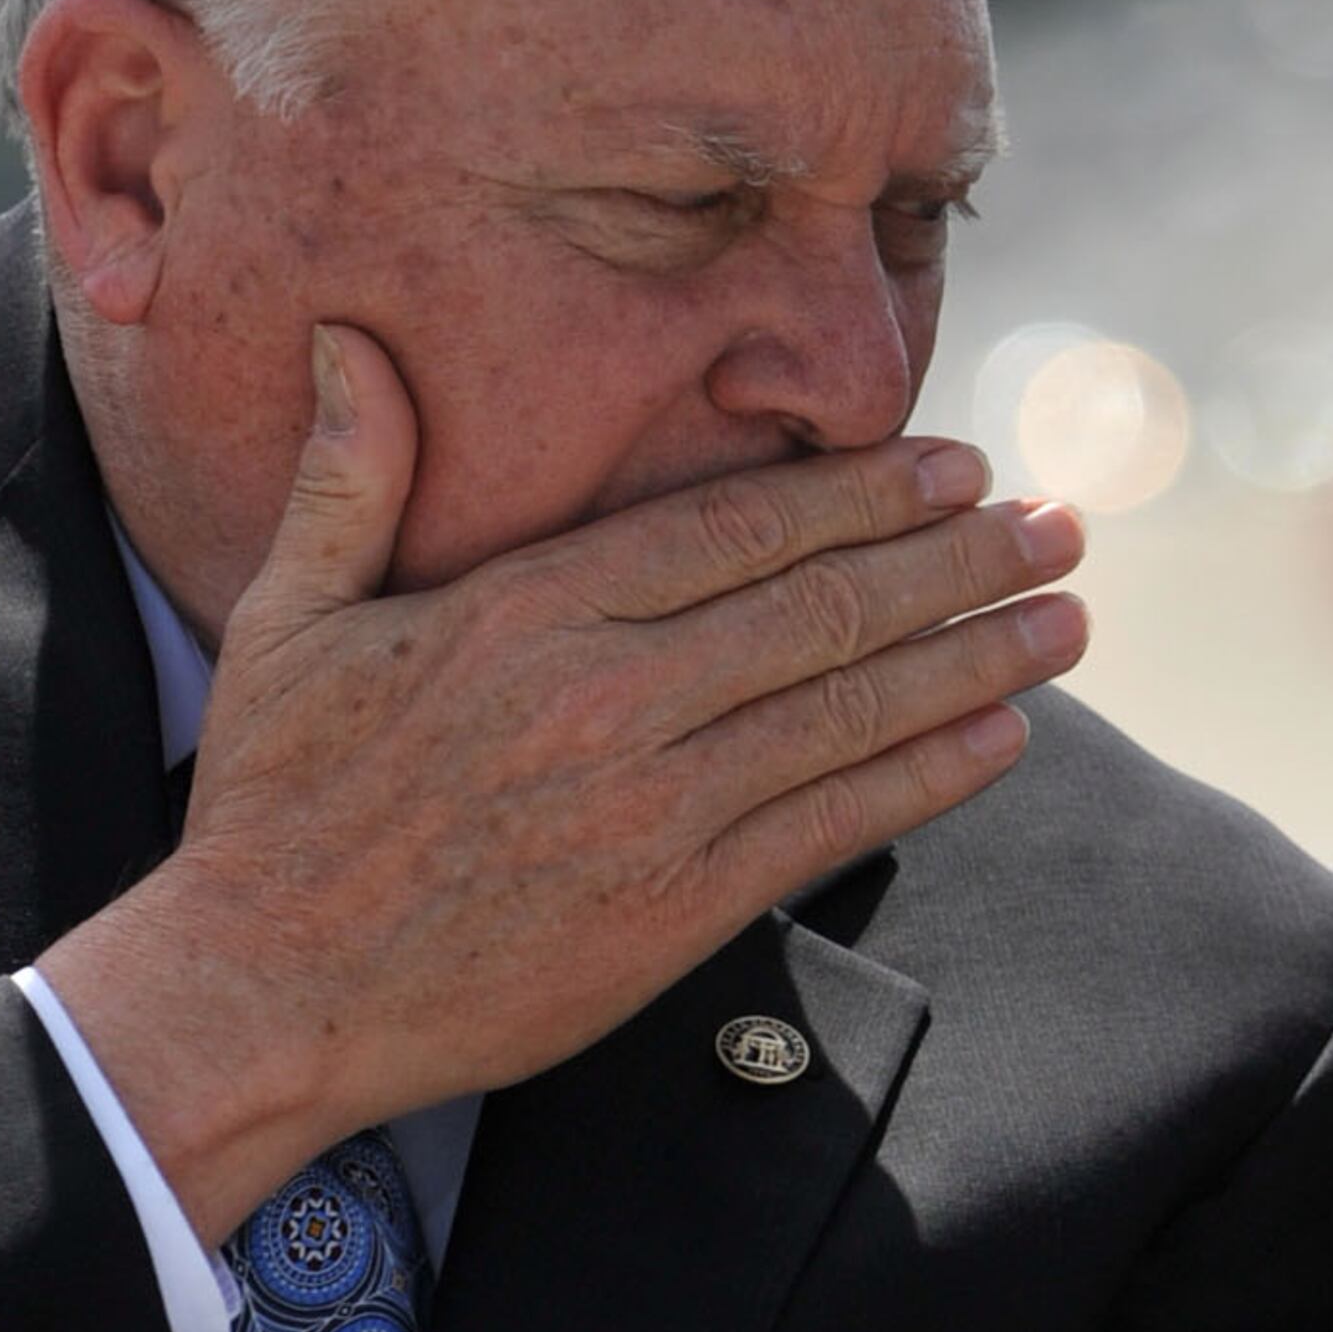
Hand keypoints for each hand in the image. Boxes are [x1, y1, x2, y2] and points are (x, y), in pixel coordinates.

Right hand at [40, 327, 1087, 1236]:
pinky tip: (1001, 738)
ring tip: (1070, 619)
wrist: (262, 994)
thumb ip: (349, 475)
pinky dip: (926, 777)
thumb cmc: (275, 805)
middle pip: (823, 606)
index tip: (954, 464)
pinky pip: (830, 825)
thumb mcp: (290, 618)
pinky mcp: (673, 910)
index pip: (734, 528)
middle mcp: (605, 697)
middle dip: (961, 559)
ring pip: (848, 709)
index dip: (861, 493)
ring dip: (977, 659)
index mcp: (524, 612)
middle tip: (1062, 523)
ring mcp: (649, 807)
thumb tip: (347, 337)